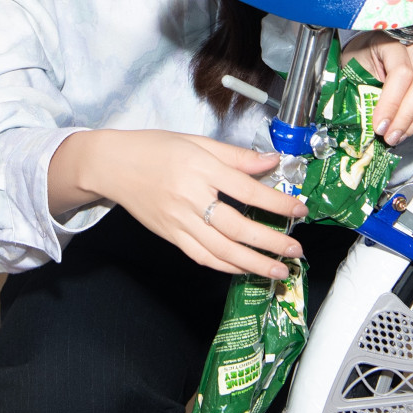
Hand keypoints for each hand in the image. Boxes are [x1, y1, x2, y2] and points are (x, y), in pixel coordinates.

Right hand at [64, 129, 306, 278]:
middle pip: (237, 227)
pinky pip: (202, 257)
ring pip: (221, 250)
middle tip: (295, 250)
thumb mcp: (197, 141)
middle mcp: (191, 198)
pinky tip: (245, 269)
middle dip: (270, 242)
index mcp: (200, 168)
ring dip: (253, 264)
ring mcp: (179, 221)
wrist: (113, 165)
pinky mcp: (171, 236)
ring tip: (278, 270)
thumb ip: (236, 155)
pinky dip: (226, 267)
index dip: (276, 202)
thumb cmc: (155, 148)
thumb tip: (271, 161)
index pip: (247, 190)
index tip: (299, 209)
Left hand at [345, 31, 412, 145]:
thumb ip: (367, 92)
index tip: (380, 125)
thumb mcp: (355, 68)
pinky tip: (410, 125)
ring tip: (401, 134)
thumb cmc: (360, 55)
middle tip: (391, 135)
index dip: (392, 103)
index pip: (401, 72)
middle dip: (407, 116)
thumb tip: (377, 126)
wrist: (369, 44)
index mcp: (392, 36)